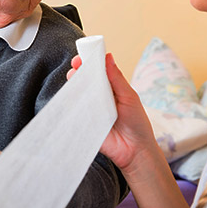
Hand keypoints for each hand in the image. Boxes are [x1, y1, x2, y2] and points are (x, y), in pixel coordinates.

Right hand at [68, 54, 156, 172]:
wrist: (135, 150)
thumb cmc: (137, 122)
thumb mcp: (129, 97)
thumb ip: (117, 78)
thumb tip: (108, 57)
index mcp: (109, 88)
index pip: (95, 71)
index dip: (87, 62)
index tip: (81, 57)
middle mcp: (98, 97)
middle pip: (83, 80)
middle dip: (77, 72)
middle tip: (76, 67)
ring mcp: (89, 109)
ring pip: (76, 94)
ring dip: (72, 85)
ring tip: (73, 79)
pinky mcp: (83, 122)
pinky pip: (73, 112)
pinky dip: (70, 104)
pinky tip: (69, 97)